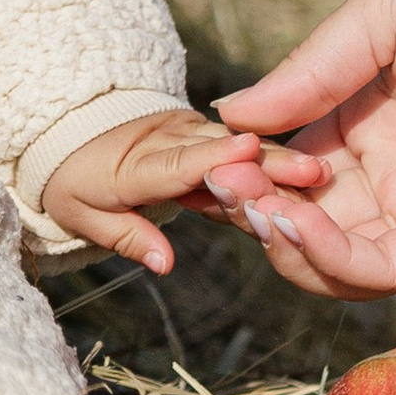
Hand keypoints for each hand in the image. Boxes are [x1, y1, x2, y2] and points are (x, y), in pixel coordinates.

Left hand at [39, 105, 325, 276]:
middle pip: (221, 153)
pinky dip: (267, 157)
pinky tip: (306, 173)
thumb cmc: (75, 180)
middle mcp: (166, 140)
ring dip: (277, 159)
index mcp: (134, 165)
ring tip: (320, 173)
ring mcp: (186, 130)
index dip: (213, 158)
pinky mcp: (200, 130)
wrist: (75, 130)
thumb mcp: (83, 214)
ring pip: (236, 146)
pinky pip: (235, 145)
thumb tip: (164, 264)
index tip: (248, 148)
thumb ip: (127, 236)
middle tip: (314, 172)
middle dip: (267, 161)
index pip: (176, 164)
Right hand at [209, 0, 395, 295]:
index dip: (242, 162)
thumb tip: (227, 114)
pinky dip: (328, 258)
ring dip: (281, 238)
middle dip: (249, 205)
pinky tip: (293, 220)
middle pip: (297, 214)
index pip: (284, 158)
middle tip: (217, 180)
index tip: (206, 152)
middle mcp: (386, 169)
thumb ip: (306, 73)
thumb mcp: (378, 16)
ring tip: (252, 201)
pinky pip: (382, 270)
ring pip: (330, 257)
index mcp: (363, 114)